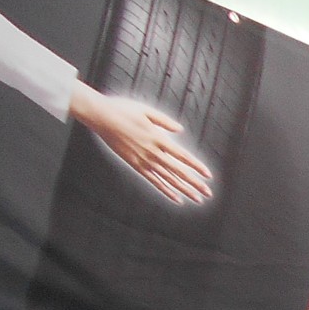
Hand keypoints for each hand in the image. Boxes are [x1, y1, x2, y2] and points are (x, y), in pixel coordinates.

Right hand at [68, 84, 214, 204]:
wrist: (100, 116)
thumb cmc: (123, 110)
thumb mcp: (147, 111)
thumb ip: (165, 122)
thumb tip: (180, 131)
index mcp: (158, 138)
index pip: (182, 156)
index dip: (196, 166)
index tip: (208, 176)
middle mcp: (152, 152)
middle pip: (178, 172)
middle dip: (194, 183)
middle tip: (208, 194)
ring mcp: (143, 161)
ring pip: (168, 179)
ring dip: (184, 190)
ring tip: (197, 199)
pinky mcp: (135, 165)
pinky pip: (154, 181)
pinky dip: (166, 190)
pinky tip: (177, 199)